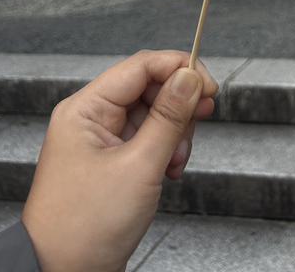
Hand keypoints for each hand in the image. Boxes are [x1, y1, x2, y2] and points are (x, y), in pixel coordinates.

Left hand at [22, 50, 217, 271]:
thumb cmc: (85, 228)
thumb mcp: (139, 166)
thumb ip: (169, 117)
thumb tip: (190, 77)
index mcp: (86, 109)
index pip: (141, 66)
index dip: (179, 68)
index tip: (208, 86)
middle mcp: (92, 119)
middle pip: (149, 88)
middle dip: (179, 107)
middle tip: (200, 120)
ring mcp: (102, 141)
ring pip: (153, 114)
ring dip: (175, 133)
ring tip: (175, 160)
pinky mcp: (112, 162)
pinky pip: (148, 139)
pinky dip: (166, 151)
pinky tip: (169, 171)